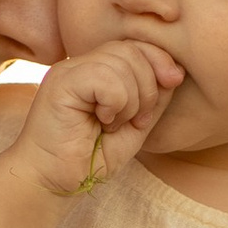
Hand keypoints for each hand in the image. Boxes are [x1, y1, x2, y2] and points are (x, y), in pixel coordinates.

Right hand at [7, 41, 182, 202]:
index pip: (135, 45)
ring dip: (131, 101)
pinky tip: (102, 121)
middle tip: (135, 120)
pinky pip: (105, 77)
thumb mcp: (134, 128)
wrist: (52, 182)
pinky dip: (115, 103)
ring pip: (121, 62)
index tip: (173, 83)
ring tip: (113, 125)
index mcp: (96, 71)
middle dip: (149, 86)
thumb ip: (153, 100)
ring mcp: (69, 70)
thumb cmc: (88, 159)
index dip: (160, 60)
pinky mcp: (61, 82)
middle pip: (132, 50)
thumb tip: (175, 73)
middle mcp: (80, 65)